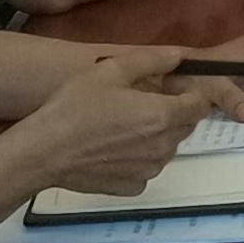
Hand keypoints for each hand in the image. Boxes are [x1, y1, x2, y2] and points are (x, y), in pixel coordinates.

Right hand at [22, 46, 243, 193]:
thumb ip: (151, 60)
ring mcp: (149, 170)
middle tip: (139, 105)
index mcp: (162, 115)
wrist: (44, 151)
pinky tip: (112, 148)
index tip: (172, 90)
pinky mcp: (133, 187)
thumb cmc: (74, 107)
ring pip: (166, 148)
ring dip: (155, 137)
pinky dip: (137, 158)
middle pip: (184, 127)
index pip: (199, 105)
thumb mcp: (110, 70)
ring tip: (121, 126)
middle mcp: (163, 146)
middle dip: (172, 114)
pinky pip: (146, 168)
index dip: (190, 95)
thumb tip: (179, 56)